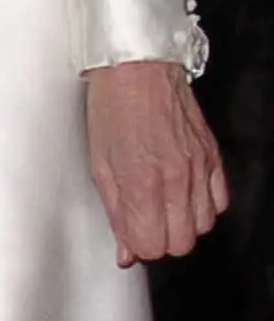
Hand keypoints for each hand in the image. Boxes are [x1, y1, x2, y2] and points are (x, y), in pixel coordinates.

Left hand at [85, 60, 226, 265]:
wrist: (138, 68)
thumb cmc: (113, 108)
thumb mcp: (100, 166)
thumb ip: (116, 214)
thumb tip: (126, 252)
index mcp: (142, 183)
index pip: (153, 247)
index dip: (139, 247)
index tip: (131, 237)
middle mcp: (177, 179)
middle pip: (182, 243)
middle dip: (161, 240)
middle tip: (144, 222)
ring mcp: (200, 168)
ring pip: (204, 226)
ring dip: (182, 224)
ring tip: (162, 205)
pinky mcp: (213, 156)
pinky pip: (221, 202)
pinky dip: (203, 206)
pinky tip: (184, 194)